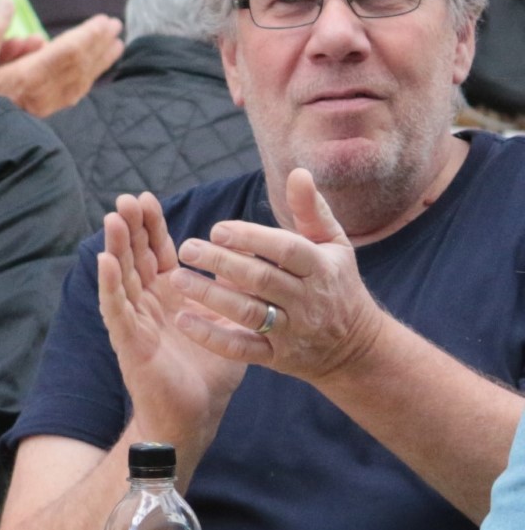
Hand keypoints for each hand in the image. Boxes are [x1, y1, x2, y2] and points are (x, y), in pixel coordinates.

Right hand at [0, 11, 121, 116]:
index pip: (69, 52)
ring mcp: (47, 106)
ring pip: (81, 81)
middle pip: (80, 65)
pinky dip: (87, 80)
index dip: (88, 35)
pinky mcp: (45, 115)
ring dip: (100, 62)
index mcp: (29, 77)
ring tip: (116, 46)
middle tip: (116, 26)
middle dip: (100, 44)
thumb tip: (7, 2)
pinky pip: (73, 95)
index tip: (104, 21)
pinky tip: (94, 73)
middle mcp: (44, 92)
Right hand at [97, 192, 243, 455]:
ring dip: (116, 247)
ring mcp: (134, 322)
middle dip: (130, 227)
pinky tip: (105, 261)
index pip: (157, 253)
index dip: (151, 226)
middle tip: (126, 198)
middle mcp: (147, 305)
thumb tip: (251, 264)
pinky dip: (109, 285)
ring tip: (113, 218)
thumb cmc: (207, 375)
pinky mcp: (129, 342)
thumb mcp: (227, 325)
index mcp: (170, 297)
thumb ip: (232, 295)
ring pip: (121, 277)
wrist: (194, 417)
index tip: (148, 198)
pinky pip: (117, 309)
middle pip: (135, 258)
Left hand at [169, 167, 386, 382]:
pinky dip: (211, 336)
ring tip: (176, 279)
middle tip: (185, 249)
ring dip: (209, 296)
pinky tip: (182, 320)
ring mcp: (292, 331)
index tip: (217, 229)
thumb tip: (299, 172)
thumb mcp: (334, 245)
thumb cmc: (336, 284)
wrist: (355, 347)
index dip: (251, 238)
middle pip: (261, 280)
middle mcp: (307, 300)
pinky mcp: (276, 357)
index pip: (285, 250)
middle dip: (221, 263)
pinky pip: (241, 348)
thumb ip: (312, 210)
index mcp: (321, 268)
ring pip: (248, 313)